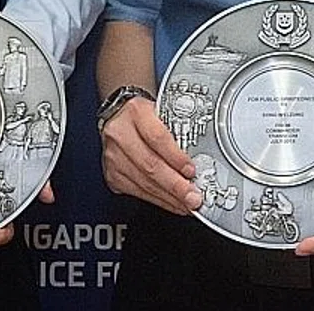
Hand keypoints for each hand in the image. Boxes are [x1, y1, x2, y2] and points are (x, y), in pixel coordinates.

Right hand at [99, 97, 199, 213]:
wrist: (117, 116)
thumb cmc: (143, 115)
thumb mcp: (160, 110)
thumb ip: (177, 129)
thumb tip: (200, 156)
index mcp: (136, 112)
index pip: (157, 138)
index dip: (176, 157)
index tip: (191, 170)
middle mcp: (121, 134)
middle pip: (150, 165)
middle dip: (175, 185)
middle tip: (193, 197)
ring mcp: (114, 157)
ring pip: (144, 182)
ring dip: (169, 197)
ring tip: (187, 203)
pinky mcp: (112, 175)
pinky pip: (137, 192)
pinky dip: (159, 200)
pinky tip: (173, 203)